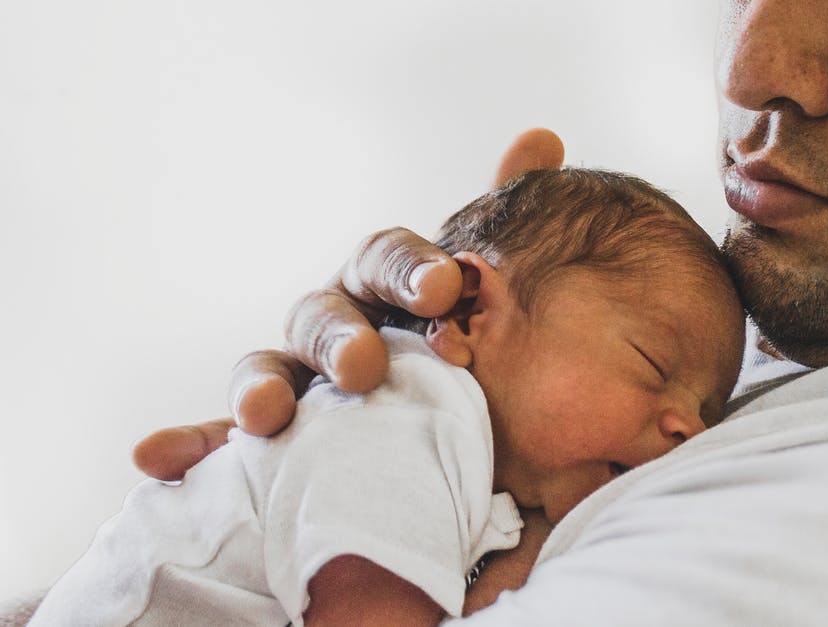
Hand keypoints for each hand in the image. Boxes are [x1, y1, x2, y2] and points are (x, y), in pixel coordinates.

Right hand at [133, 128, 565, 480]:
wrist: (467, 433)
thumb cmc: (468, 348)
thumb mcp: (492, 294)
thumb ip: (508, 222)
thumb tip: (540, 139)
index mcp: (384, 285)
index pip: (389, 259)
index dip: (412, 269)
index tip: (448, 285)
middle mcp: (334, 323)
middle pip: (323, 315)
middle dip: (341, 337)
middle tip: (366, 366)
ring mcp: (299, 378)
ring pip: (267, 369)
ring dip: (259, 386)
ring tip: (266, 412)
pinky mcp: (278, 442)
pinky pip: (223, 441)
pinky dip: (190, 445)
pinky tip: (156, 458)